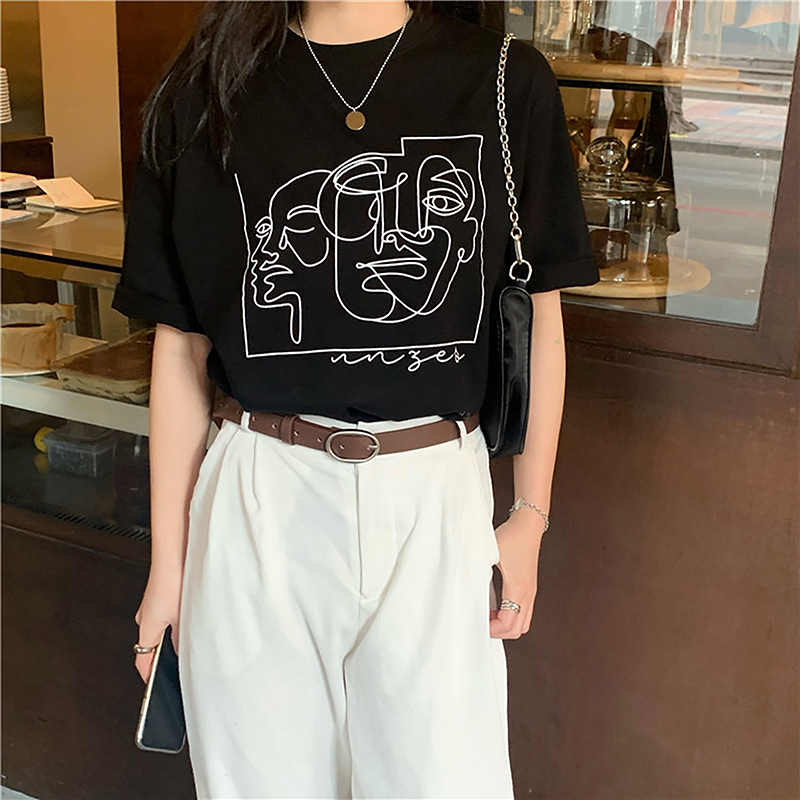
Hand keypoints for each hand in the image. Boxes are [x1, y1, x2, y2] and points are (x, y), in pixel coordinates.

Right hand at [133, 566, 182, 682]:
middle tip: (177, 667)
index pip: (143, 661)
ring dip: (172, 636)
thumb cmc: (172, 582)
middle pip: (152, 645)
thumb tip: (184, 650)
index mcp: (146, 627)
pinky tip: (191, 617)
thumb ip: (182, 637)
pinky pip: (166, 615)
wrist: (174, 554)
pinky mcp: (161, 595)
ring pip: (160, 630)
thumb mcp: (182, 618)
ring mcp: (152, 606)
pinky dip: (175, 621)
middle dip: (163, 657)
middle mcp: (145, 617)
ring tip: (189, 640)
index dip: (149, 677)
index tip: (154, 689)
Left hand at [489, 509, 545, 638]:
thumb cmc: (511, 536)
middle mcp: (528, 593)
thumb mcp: (488, 552)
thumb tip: (463, 582)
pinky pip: (524, 612)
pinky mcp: (530, 587)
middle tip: (482, 623)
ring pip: (523, 623)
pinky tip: (496, 607)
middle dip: (499, 632)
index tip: (476, 622)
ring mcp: (531, 591)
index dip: (491, 629)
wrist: (529, 524)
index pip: (508, 623)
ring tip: (489, 616)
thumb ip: (476, 569)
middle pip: (518, 629)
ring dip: (506, 625)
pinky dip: (511, 616)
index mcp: (518, 588)